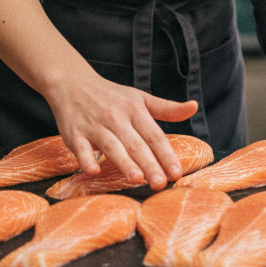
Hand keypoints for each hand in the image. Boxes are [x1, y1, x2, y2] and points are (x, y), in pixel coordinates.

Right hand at [42, 68, 197, 190]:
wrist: (71, 82)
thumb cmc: (110, 95)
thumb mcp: (139, 98)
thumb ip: (166, 108)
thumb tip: (194, 107)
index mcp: (135, 110)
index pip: (154, 136)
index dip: (166, 155)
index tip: (177, 173)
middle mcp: (116, 118)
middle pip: (136, 144)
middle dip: (149, 165)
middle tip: (161, 183)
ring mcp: (94, 126)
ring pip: (112, 146)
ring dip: (124, 162)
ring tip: (136, 179)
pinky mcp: (74, 134)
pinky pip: (81, 149)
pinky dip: (87, 159)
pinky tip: (94, 171)